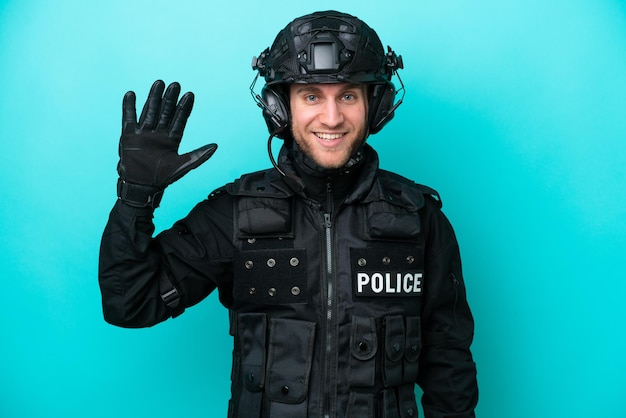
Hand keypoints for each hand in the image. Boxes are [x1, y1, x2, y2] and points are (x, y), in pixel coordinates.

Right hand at [117, 80, 216, 207]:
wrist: (141, 186)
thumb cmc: (163, 178)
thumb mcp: (184, 166)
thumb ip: (199, 155)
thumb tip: (216, 146)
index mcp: (172, 139)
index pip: (179, 119)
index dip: (184, 107)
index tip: (190, 94)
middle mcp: (158, 134)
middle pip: (165, 112)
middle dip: (170, 99)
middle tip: (175, 84)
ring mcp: (143, 133)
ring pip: (150, 111)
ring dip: (153, 98)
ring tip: (158, 83)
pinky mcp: (128, 135)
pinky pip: (129, 118)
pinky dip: (129, 107)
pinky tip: (131, 94)